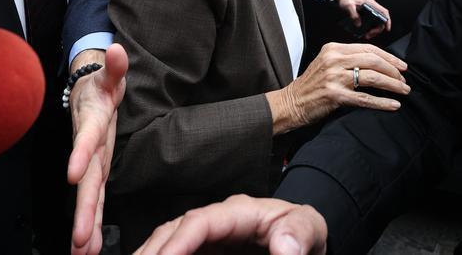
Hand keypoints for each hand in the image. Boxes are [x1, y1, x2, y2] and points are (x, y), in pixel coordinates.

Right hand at [67, 44, 127, 254]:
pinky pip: (97, 199)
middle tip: (81, 237)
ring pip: (90, 196)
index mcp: (92, 122)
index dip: (80, 154)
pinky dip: (93, 223)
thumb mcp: (109, 73)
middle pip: (87, 179)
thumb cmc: (100, 85)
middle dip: (84, 209)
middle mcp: (89, 147)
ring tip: (83, 252)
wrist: (88, 91)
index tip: (73, 174)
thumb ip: (114, 66)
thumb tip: (117, 49)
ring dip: (86, 224)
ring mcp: (92, 162)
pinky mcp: (98, 170)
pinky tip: (89, 247)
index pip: (86, 138)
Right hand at [137, 195, 326, 254]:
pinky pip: (178, 253)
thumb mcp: (311, 228)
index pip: (201, 221)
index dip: (179, 241)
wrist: (303, 242)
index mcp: (239, 211)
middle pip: (173, 230)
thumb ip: (300, 232)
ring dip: (150, 253)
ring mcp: (208, 237)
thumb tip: (285, 247)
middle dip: (152, 250)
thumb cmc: (303, 231)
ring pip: (167, 241)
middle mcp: (217, 221)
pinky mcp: (206, 251)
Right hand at [267, 42, 407, 134]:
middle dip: (393, 71)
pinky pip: (365, 98)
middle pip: (373, 61)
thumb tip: (378, 64)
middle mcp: (334, 60)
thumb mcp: (326, 63)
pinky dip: (382, 102)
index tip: (401, 66)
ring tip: (403, 91)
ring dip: (393, 85)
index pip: (368, 48)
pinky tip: (393, 105)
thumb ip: (347, 59)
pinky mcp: (335, 95)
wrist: (291, 102)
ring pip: (373, 78)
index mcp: (333, 49)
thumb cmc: (311, 85)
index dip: (389, 57)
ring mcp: (334, 77)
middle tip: (404, 80)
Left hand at [335, 0, 390, 39]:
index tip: (387, 29)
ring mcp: (369, 11)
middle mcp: (372, 8)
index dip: (387, 20)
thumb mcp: (348, 6)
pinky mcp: (365, 15)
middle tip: (368, 35)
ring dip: (372, 30)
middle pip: (380, 20)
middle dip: (376, 30)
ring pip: (375, 23)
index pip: (384, 12)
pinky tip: (363, 32)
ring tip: (366, 35)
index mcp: (370, 4)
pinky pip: (370, 23)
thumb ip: (353, 15)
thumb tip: (358, 25)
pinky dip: (368, 28)